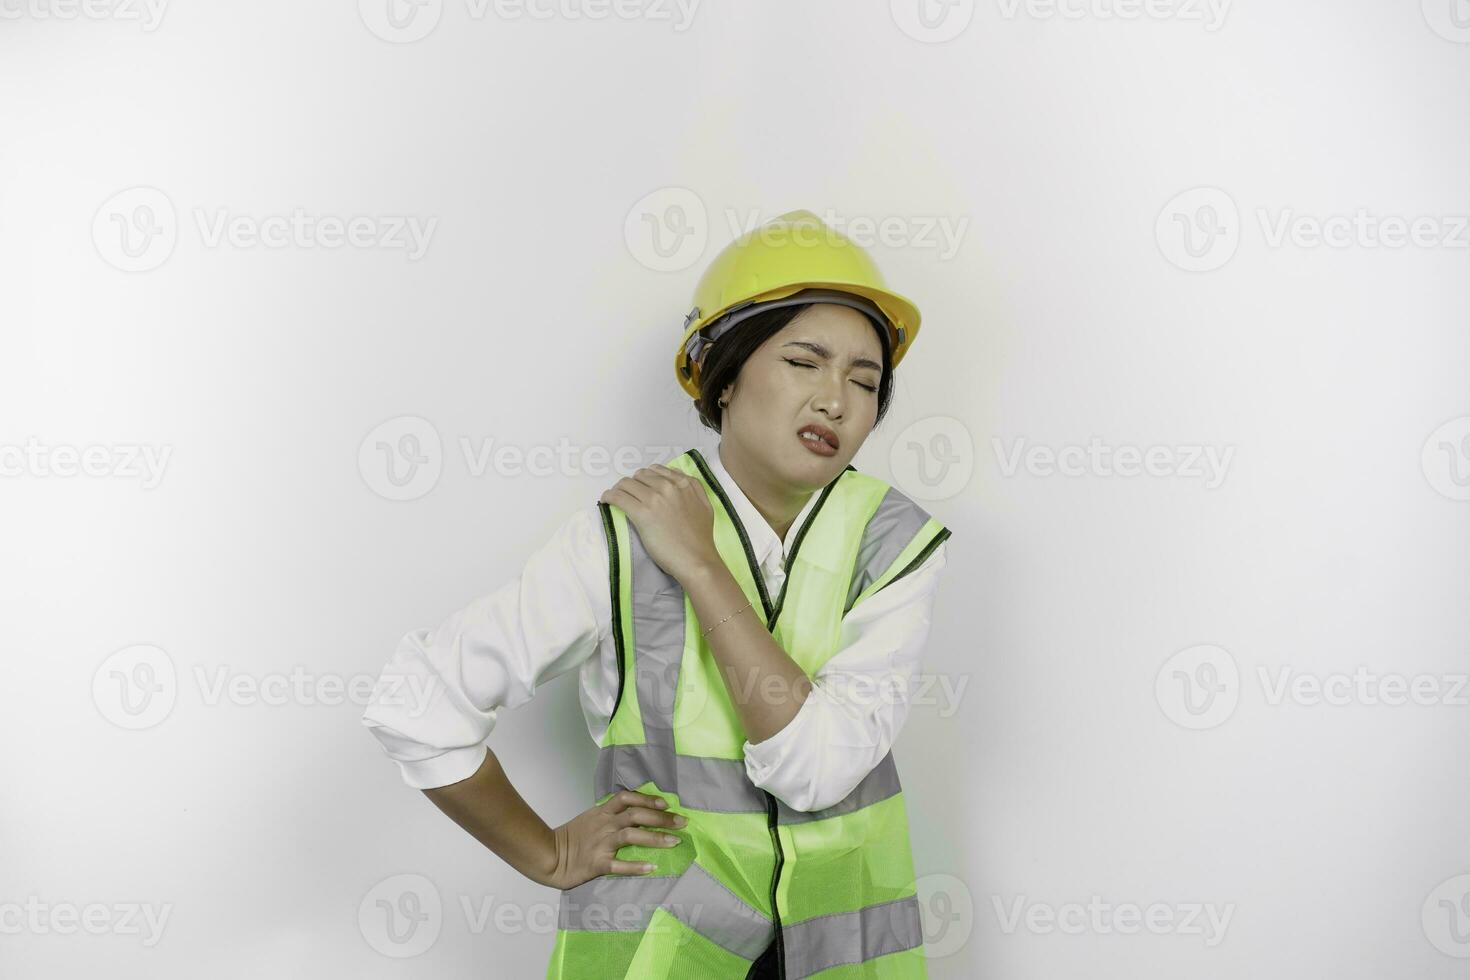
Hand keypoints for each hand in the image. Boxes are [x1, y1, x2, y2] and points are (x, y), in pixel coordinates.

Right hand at [533, 790, 686, 890]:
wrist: (549, 856)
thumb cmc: (571, 838)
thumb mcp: (590, 818)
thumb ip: (609, 814)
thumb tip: (633, 811)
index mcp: (602, 813)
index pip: (627, 798)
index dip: (647, 798)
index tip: (666, 802)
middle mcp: (604, 825)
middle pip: (636, 815)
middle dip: (662, 817)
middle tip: (682, 822)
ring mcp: (601, 843)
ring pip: (632, 836)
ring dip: (655, 838)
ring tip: (674, 842)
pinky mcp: (597, 863)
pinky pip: (619, 864)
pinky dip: (636, 866)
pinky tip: (651, 867)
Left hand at [599, 464, 719, 583]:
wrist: (696, 559)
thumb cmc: (701, 538)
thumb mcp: (705, 505)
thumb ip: (693, 487)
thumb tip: (674, 473)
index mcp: (684, 483)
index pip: (656, 470)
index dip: (645, 478)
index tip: (640, 487)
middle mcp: (668, 487)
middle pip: (639, 476)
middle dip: (632, 484)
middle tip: (629, 495)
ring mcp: (654, 499)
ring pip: (626, 484)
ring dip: (618, 489)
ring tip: (616, 498)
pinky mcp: (641, 513)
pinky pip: (618, 497)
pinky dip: (609, 497)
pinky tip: (606, 500)